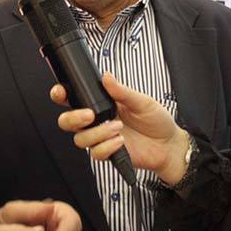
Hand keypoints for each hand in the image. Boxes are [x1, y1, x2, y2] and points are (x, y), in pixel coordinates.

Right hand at [53, 72, 190, 185]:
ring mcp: (101, 138)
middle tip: (89, 115)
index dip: (61, 95)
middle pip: (67, 122)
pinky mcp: (107, 153)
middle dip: (72, 118)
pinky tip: (120, 141)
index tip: (61, 92)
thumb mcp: (141, 101)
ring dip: (97, 133)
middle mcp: (97, 121)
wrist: (168, 144)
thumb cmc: (156, 120)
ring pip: (80, 139)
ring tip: (117, 128)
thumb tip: (107, 77)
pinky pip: (95, 153)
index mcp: (102, 104)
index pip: (74, 98)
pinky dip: (106, 147)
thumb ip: (122, 91)